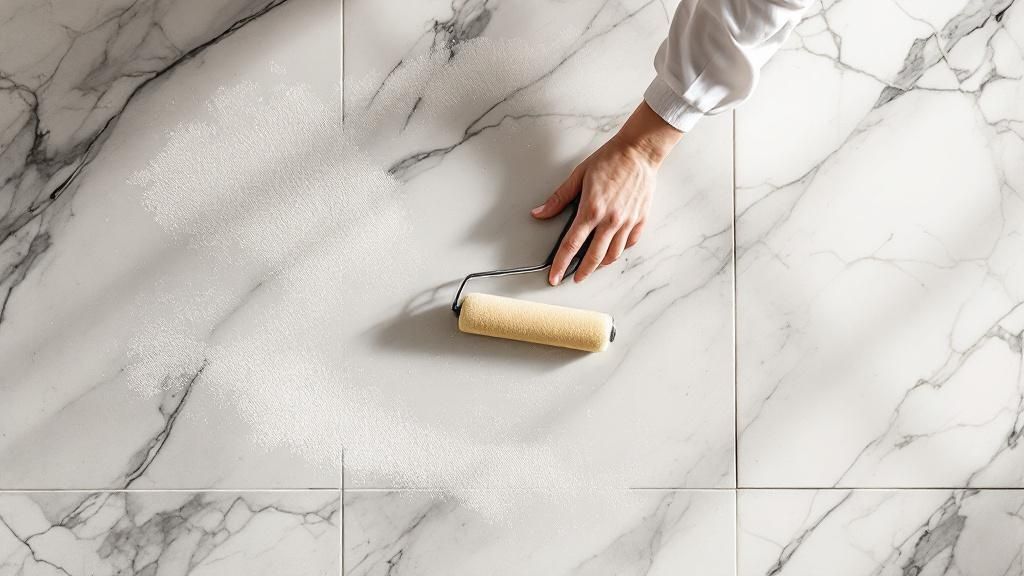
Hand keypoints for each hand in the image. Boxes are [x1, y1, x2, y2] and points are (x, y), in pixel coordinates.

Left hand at [531, 101, 682, 284]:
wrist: (639, 152)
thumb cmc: (609, 160)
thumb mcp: (578, 176)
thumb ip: (558, 199)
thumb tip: (539, 213)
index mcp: (591, 210)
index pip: (571, 245)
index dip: (561, 264)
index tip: (554, 277)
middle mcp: (610, 220)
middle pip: (593, 257)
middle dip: (582, 272)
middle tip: (574, 278)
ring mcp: (627, 222)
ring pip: (613, 254)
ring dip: (600, 264)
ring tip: (592, 267)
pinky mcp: (640, 220)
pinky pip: (629, 243)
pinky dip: (619, 250)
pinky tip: (612, 250)